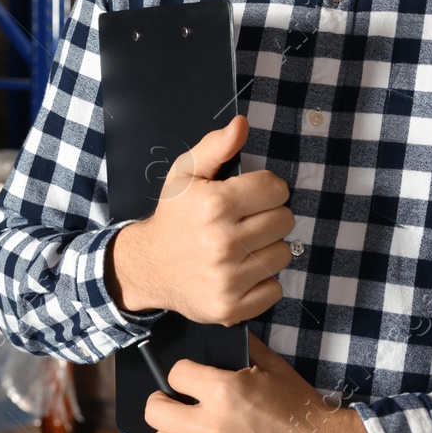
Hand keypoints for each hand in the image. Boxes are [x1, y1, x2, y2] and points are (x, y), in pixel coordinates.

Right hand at [111, 115, 293, 325]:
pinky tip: (240, 272)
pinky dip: (262, 282)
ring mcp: (228, 279)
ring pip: (283, 254)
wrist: (147, 265)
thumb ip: (216, 147)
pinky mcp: (231, 307)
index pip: (276, 189)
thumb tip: (242, 125)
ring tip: (240, 246)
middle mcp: (223, 243)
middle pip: (284, 221)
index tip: (247, 196)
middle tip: (243, 221)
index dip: (265, 189)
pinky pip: (275, 289)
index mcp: (214, 205)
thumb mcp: (185, 173)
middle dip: (268, 216)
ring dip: (266, 248)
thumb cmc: (174, 216)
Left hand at [145, 333, 386, 432]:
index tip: (190, 378)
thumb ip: (242, 348)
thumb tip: (220, 332)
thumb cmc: (303, 412)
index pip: (174, 374)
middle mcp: (214, 428)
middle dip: (164, 401)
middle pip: (155, 411)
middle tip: (176, 401)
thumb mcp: (274, 370)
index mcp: (226, 392)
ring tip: (188, 429)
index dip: (182, 373)